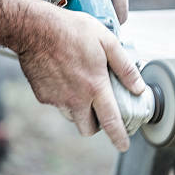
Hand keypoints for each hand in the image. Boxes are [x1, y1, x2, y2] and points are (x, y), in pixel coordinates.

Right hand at [17, 4, 144, 151]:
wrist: (35, 29)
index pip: (110, 121)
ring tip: (81, 87)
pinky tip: (64, 78)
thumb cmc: (72, 30)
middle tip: (99, 109)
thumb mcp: (107, 42)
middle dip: (96, 124)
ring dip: (79, 110)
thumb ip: (125, 67)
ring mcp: (57, 99)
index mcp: (95, 87)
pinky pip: (57, 104)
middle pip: (88, 128)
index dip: (119, 137)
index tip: (123, 146)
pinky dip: (63, 97)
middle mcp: (76, 99)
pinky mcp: (43, 96)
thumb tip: (139, 87)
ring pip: (72, 117)